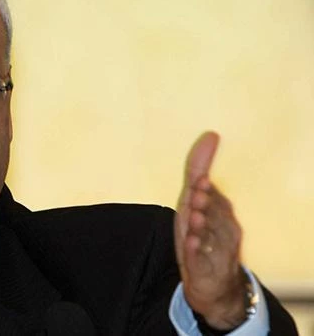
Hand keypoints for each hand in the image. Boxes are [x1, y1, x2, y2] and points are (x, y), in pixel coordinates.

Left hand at [174, 132, 247, 329]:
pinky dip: (196, 252)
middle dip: (207, 204)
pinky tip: (191, 244)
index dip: (206, 189)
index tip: (199, 179)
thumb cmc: (203, 232)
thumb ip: (199, 169)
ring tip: (194, 217)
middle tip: (197, 194)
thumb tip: (210, 135)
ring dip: (202, 226)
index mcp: (221, 213)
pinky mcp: (205, 269)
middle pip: (216, 216)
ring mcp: (215, 251)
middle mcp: (223, 230)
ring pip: (210, 237)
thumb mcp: (195, 200)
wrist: (209, 279)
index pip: (215, 198)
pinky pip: (201, 260)